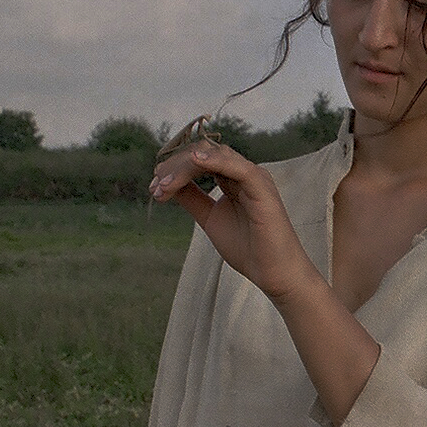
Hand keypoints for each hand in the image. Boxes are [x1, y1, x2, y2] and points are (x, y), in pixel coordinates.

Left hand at [149, 143, 314, 299]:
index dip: (173, 169)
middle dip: (174, 167)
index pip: (199, 159)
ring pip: (216, 155)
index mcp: (233, 178)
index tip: (154, 189)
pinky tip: (195, 161)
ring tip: (165, 185)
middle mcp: (243, 172)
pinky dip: (216, 161)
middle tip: (156, 187)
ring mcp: (254, 178)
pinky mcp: (262, 188)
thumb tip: (167, 183)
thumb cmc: (248, 248)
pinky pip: (238, 167)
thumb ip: (192, 198)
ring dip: (185, 166)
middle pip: (203, 153)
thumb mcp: (209, 219)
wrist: (273, 273)